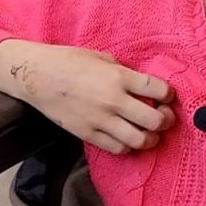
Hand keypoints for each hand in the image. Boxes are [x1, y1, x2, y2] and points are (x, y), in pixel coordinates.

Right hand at [0, 39, 174, 153]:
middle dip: (166, 120)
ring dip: (151, 138)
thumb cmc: (68, 60)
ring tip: (149, 133)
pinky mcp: (88, 135)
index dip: (169, 95)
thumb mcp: (102, 57)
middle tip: (164, 117)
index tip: (167, 96)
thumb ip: (125, 72)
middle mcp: (113, 101)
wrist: (36, 76)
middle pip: (155, 121)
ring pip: (140, 141)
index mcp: (119, 77)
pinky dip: (128, 146)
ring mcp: (100, 120)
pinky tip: (127, 138)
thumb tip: (142, 85)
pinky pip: (118, 149)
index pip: (159, 90)